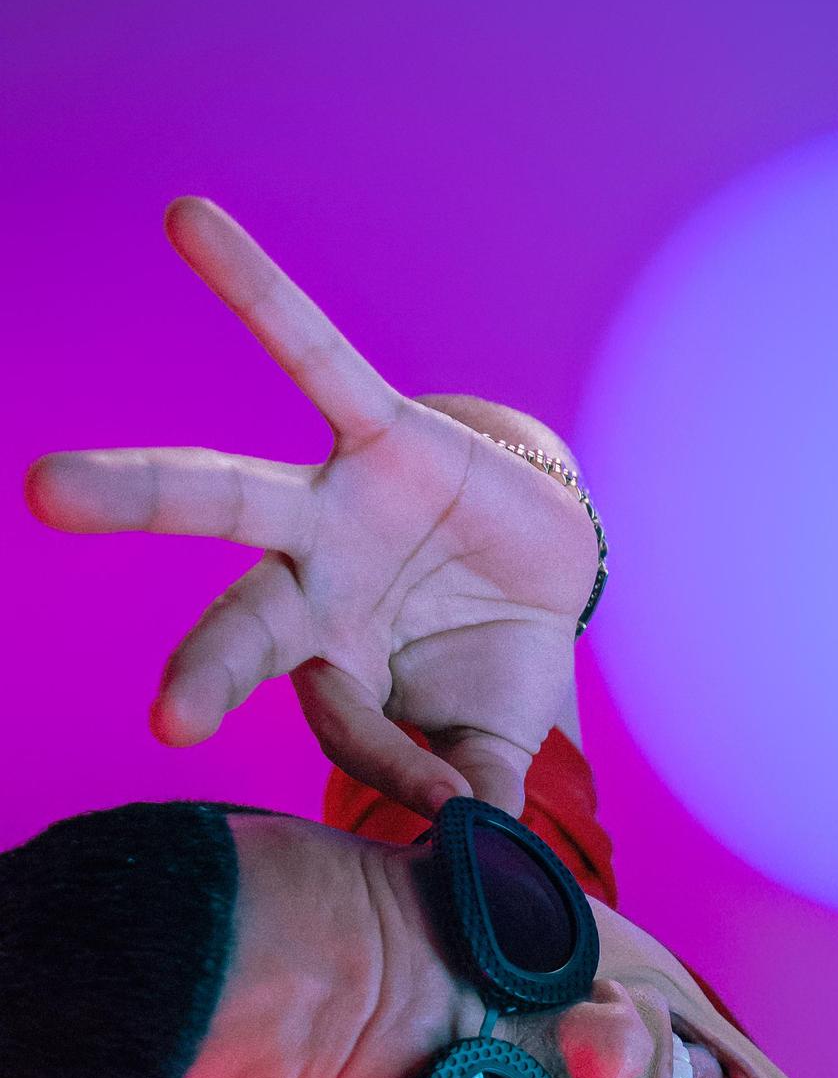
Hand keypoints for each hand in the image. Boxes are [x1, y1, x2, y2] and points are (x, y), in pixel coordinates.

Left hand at [24, 198, 601, 817]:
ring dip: (138, 495)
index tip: (444, 807)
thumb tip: (478, 857)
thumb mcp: (487, 746)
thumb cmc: (491, 670)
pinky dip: (256, 293)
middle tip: (53, 613)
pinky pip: (317, 357)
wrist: (548, 571)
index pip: (335, 724)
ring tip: (42, 490)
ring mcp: (334, 511)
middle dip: (174, 651)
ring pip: (224, 500)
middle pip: (225, 618)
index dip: (393, 764)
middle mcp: (307, 586)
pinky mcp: (384, 435)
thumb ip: (471, 793)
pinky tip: (187, 220)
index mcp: (322, 666)